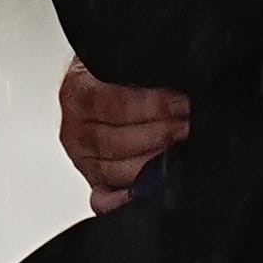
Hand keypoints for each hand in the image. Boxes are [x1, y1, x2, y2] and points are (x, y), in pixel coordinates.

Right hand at [59, 58, 190, 212]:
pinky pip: (102, 199)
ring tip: (179, 152)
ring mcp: (84, 158)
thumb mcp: (124, 61)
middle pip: (112, 140)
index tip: (180, 102)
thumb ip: (141, 67)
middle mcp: (75, 128)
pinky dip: (122, 200)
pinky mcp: (96, 182)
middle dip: (157, 134)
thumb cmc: (120, 76)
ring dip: (150, 162)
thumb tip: (174, 81)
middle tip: (187, 126)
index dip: (150, 105)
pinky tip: (144, 193)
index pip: (111, 103)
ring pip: (112, 170)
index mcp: (78, 92)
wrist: (107, 86)